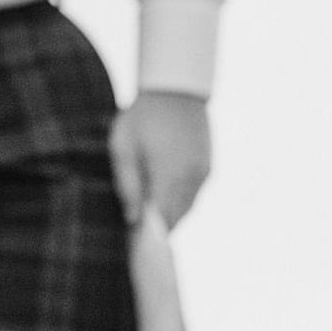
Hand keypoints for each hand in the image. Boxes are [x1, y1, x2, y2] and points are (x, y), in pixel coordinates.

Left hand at [108, 89, 211, 229]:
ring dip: (169, 215)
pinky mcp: (208, 168)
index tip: (133, 241)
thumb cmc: (142, 116)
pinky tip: (164, 194)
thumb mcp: (123, 146)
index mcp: (168, 175)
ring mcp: (202, 174)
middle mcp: (190, 179)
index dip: (147, 235)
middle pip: (175, 219)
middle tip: (137, 230)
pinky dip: (180, 200)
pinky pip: (193, 195)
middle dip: (157, 228)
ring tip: (149, 213)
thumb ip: (126, 183)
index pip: (160, 220)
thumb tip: (131, 217)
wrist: (176, 89)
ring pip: (186, 209)